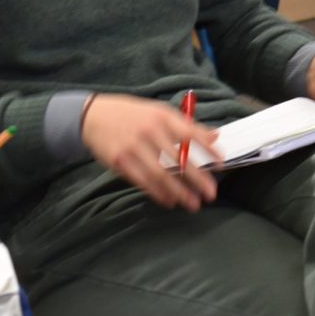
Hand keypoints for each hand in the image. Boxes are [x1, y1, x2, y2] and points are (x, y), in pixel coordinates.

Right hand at [81, 95, 219, 211]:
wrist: (91, 116)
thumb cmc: (132, 115)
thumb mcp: (159, 111)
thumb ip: (186, 125)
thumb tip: (215, 136)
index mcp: (163, 117)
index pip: (191, 134)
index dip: (208, 150)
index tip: (223, 164)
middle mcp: (149, 131)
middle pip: (179, 158)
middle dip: (198, 178)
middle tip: (212, 193)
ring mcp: (133, 147)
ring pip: (161, 173)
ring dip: (179, 191)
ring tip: (193, 204)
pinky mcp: (119, 161)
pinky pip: (142, 180)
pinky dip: (157, 192)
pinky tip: (169, 201)